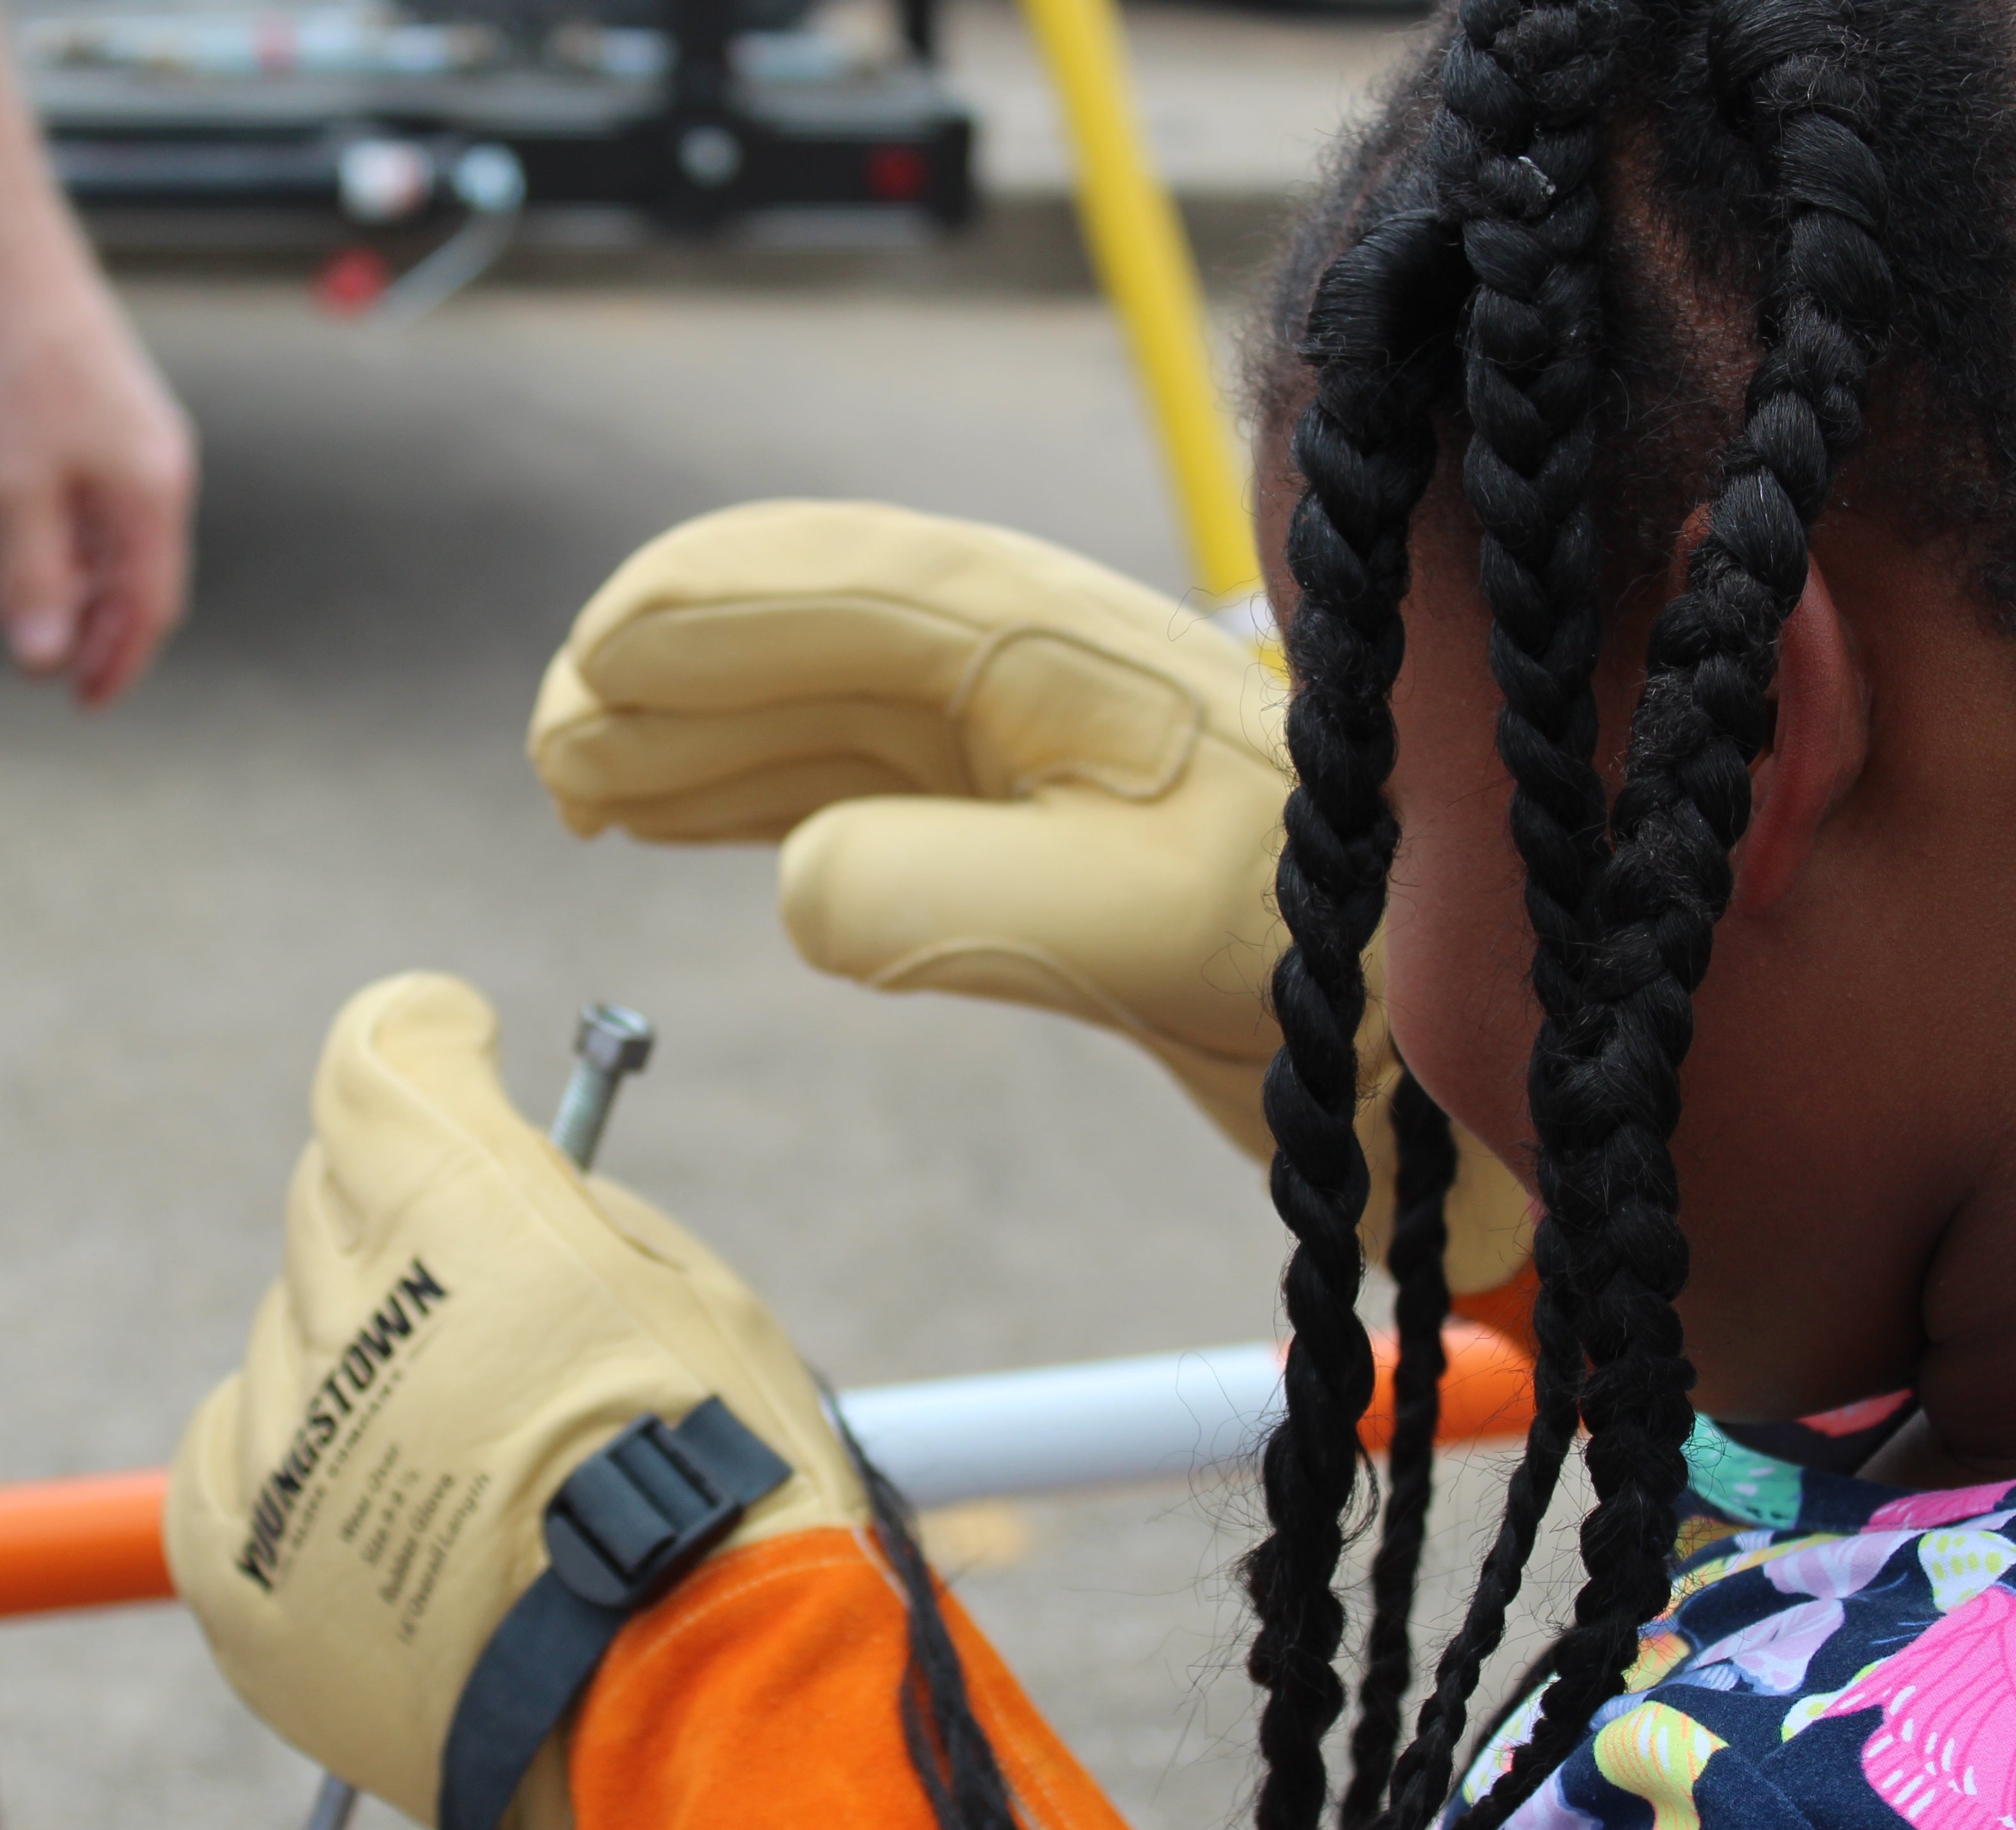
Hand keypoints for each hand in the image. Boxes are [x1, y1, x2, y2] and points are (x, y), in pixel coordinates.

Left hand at [0, 288, 198, 706]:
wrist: (16, 275)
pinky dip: (73, 546)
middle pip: (141, 582)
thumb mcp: (11, 489)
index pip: (149, 607)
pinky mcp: (116, 427)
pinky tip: (26, 552)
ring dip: (78, 591)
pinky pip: (104, 509)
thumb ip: (31, 577)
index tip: (82, 701)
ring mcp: (143, 450)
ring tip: (22, 615)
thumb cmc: (15, 377)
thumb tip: (43, 659)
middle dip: (98, 633)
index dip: (117, 661)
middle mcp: (161, 476)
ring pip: (119, 547)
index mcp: (151, 497)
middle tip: (46, 670)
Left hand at [167, 973, 864, 1829]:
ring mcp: (278, 1441)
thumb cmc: (726, 1493)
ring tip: (475, 1468)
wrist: (687, 1711)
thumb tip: (504, 1197)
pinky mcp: (235, 1565)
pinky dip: (295, 1469)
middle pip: (327, 1204)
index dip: (421, 1040)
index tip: (452, 1043)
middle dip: (404, 1227)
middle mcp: (342, 1308)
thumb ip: (571, 1213)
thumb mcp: (698, 1294)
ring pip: (287, 1344)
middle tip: (499, 1314)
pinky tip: (391, 1525)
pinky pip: (228, 1461)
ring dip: (363, 1369)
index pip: (375, 1059)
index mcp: (459, 1211)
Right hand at [530, 500, 1534, 1296]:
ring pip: (818, 710)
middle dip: (670, 672)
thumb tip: (797, 887)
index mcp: (1069, 660)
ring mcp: (1032, 751)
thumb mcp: (1172, 940)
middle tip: (557, 751)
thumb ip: (975, 903)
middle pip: (810, 633)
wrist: (1459, 1052)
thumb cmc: (1344, 978)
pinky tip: (687, 821)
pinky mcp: (1035, 831)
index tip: (596, 665)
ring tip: (581, 782)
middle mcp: (1039, 680)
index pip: (854, 591)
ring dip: (694, 737)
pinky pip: (859, 781)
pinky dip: (757, 794)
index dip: (709, 617)